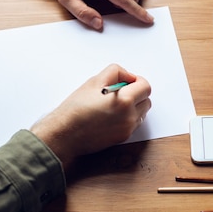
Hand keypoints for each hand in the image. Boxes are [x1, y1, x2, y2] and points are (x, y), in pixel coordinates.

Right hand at [31, 64, 150, 165]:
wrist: (65, 134)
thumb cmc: (76, 109)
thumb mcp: (94, 81)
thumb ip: (116, 73)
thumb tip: (129, 76)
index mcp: (124, 100)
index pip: (145, 87)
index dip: (138, 81)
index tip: (129, 81)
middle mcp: (129, 117)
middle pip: (147, 100)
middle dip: (137, 94)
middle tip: (121, 91)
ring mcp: (127, 129)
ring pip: (141, 113)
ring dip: (134, 106)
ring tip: (114, 104)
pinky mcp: (122, 138)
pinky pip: (133, 124)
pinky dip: (128, 117)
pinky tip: (112, 115)